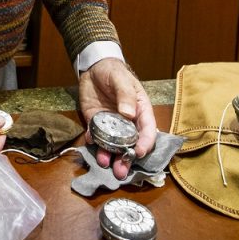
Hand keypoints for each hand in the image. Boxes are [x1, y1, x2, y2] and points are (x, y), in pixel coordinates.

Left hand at [78, 57, 156, 180]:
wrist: (93, 68)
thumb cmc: (114, 72)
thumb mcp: (121, 80)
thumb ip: (125, 95)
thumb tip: (129, 114)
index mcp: (140, 112)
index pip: (148, 131)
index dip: (145, 143)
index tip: (138, 152)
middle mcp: (128, 122)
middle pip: (130, 144)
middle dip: (126, 159)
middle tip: (121, 171)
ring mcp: (111, 125)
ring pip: (112, 145)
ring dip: (109, 156)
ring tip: (104, 163)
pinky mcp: (96, 123)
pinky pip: (95, 136)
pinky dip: (93, 141)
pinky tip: (90, 141)